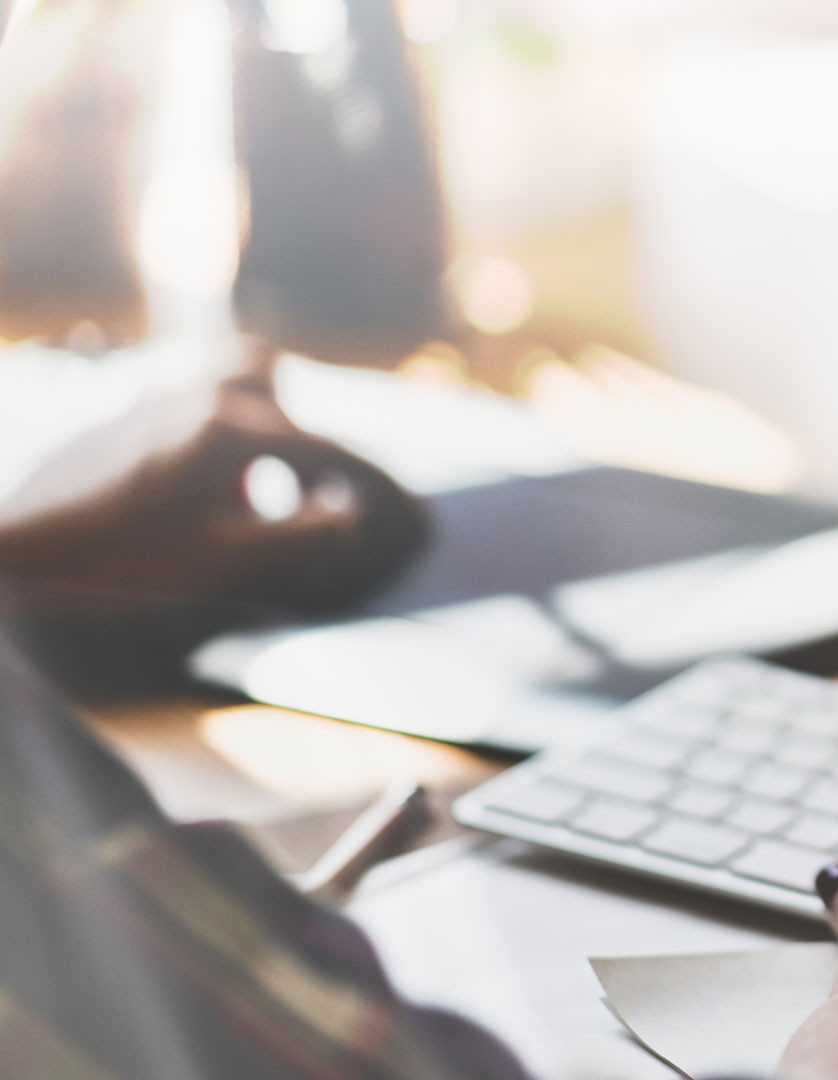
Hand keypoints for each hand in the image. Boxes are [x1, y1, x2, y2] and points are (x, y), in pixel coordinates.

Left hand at [0, 346, 427, 619]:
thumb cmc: (123, 561)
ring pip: (225, 374)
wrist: (21, 552)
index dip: (375, 484)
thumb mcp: (227, 561)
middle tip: (312, 493)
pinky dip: (215, 426)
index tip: (412, 514)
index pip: (326, 451)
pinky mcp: (117, 416)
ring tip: (256, 470)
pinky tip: (198, 482)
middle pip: (273, 382)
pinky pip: (187, 398)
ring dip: (257, 411)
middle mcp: (193, 398)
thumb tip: (351, 516)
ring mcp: (150, 399)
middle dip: (304, 434)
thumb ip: (303, 536)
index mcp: (229, 430)